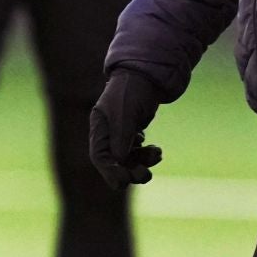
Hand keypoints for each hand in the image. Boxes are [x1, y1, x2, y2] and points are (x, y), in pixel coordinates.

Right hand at [88, 69, 164, 188]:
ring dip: (142, 162)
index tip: (124, 181)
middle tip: (146, 175)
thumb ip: (121, 137)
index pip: (99, 156)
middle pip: (114, 162)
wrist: (147, 75)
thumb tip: (119, 162)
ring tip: (157, 154)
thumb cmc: (132, 90)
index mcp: (99, 126)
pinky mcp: (132, 132)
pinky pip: (137, 151)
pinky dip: (146, 154)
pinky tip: (155, 149)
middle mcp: (107, 132)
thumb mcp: (126, 113)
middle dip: (130, 170)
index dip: (110, 172)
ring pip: (128, 158)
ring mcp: (120, 133)